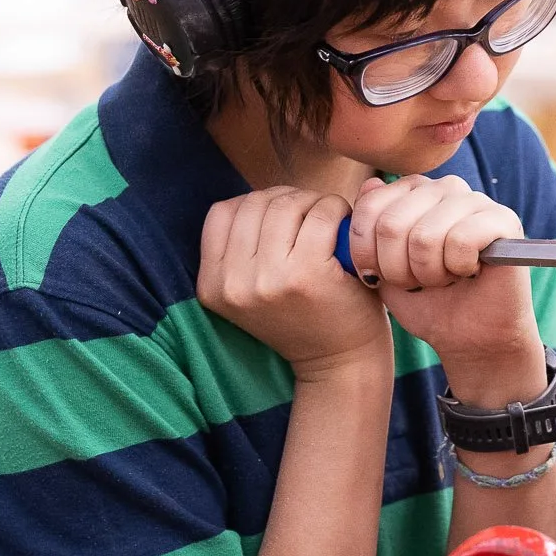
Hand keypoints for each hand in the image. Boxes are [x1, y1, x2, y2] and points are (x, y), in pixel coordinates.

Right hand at [199, 188, 388, 379]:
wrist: (338, 363)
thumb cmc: (302, 316)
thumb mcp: (252, 289)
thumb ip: (244, 245)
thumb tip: (263, 193)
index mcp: (212, 286)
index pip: (220, 213)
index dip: (253, 205)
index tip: (280, 220)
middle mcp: (233, 284)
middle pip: (254, 203)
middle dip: (287, 199)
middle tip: (310, 217)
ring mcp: (269, 280)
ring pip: (286, 203)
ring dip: (312, 202)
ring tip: (327, 222)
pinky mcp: (308, 275)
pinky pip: (320, 214)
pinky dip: (337, 210)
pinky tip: (343, 229)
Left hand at [346, 175, 545, 405]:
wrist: (468, 337)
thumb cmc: (425, 301)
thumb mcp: (380, 266)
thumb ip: (368, 228)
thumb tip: (369, 183)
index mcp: (413, 191)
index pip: (369, 207)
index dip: (365, 253)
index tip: (379, 275)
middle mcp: (444, 188)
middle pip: (391, 224)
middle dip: (397, 269)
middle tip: (417, 282)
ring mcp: (475, 200)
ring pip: (424, 236)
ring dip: (429, 273)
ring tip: (444, 279)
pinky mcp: (504, 220)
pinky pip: (461, 240)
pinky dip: (457, 268)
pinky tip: (468, 273)